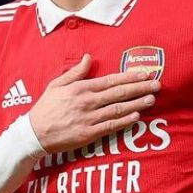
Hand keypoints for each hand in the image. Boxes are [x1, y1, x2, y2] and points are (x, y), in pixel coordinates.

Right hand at [29, 53, 160, 152]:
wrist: (35, 133)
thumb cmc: (46, 107)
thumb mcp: (57, 84)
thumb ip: (75, 72)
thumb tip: (89, 57)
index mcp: (81, 88)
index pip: (111, 80)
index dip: (130, 77)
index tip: (145, 73)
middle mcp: (88, 102)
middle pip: (119, 93)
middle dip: (140, 88)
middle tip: (157, 84)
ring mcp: (89, 119)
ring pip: (118, 109)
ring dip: (137, 104)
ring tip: (152, 99)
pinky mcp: (89, 134)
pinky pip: (111, 126)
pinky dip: (125, 121)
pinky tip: (137, 116)